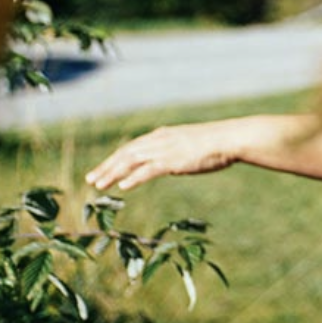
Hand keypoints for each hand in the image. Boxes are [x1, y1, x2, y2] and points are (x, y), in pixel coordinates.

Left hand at [85, 122, 242, 191]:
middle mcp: (160, 140)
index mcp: (163, 135)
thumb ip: (176, 153)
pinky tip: (123, 187)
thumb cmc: (217, 143)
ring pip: (131, 161)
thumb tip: (170, 164)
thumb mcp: (191, 145)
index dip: (115, 159)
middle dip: (107, 166)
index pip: (132, 147)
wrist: (231, 138)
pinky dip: (134, 178)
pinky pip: (149, 170)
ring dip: (113, 173)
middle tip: (90, 180)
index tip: (102, 170)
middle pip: (126, 153)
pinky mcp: (174, 160)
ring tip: (98, 185)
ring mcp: (166, 149)